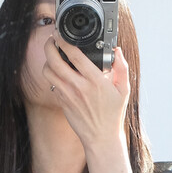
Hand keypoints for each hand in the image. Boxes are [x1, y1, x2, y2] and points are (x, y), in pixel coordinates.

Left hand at [43, 36, 129, 152]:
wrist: (101, 138)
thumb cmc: (113, 114)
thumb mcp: (123, 90)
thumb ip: (121, 67)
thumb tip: (116, 50)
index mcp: (95, 81)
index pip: (75, 56)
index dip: (65, 41)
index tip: (61, 34)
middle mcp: (79, 87)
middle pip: (55, 61)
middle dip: (50, 46)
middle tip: (52, 40)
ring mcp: (68, 95)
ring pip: (48, 72)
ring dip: (48, 60)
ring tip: (53, 55)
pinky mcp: (62, 102)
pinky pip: (51, 84)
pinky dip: (51, 74)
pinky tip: (57, 70)